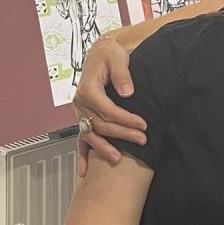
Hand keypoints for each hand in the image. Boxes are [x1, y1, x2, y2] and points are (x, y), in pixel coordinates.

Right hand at [73, 31, 145, 176]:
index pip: (107, 110)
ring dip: (104, 148)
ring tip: (118, 159)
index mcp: (88, 89)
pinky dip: (82, 155)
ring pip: (91, 134)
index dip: (126, 119)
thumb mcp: (117, 59)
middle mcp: (80, 103)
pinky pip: (81, 138)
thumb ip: (122, 75)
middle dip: (122, 134)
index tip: (143, 124)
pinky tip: (84, 171)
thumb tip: (128, 93)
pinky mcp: (84, 117)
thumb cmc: (109, 55)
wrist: (100, 53)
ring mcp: (80, 112)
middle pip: (101, 124)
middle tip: (142, 140)